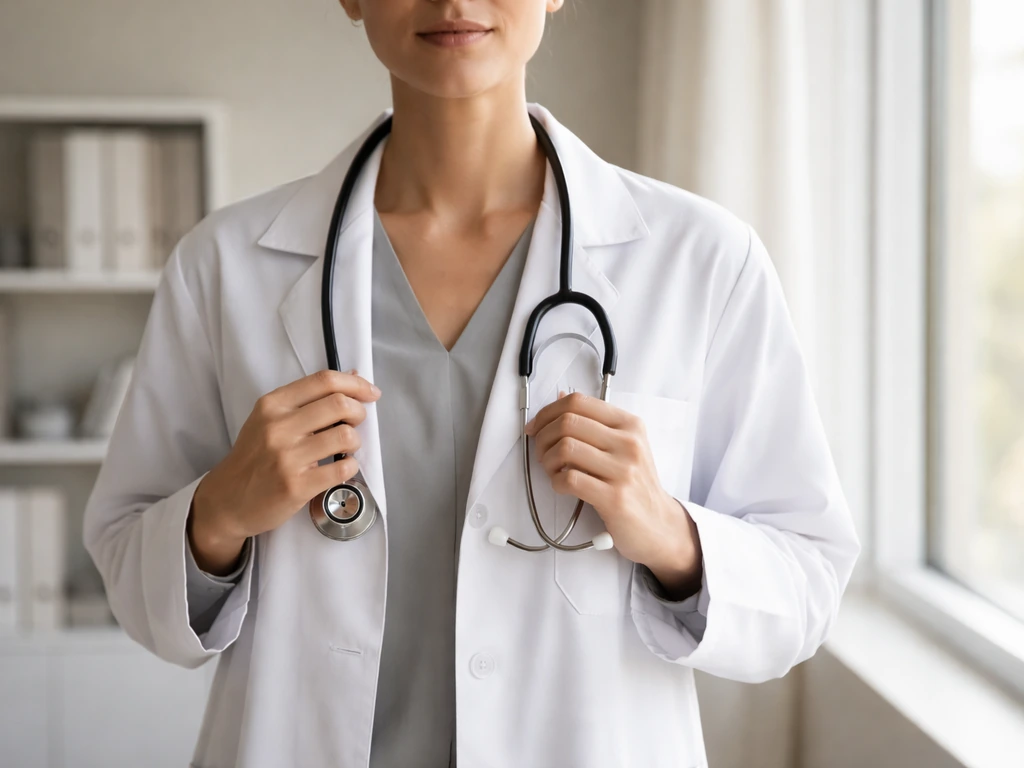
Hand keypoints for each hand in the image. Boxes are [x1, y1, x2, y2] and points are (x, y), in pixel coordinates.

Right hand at [188, 369, 381, 574]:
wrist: (228, 500)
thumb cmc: (255, 457)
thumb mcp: (269, 419)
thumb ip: (307, 399)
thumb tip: (352, 376)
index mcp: (273, 404)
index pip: (324, 381)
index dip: (355, 383)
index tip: (370, 393)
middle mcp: (278, 427)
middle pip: (339, 404)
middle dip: (359, 412)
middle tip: (356, 422)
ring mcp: (287, 457)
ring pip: (345, 436)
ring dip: (355, 441)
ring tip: (344, 448)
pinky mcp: (297, 485)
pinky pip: (342, 468)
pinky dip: (350, 466)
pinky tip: (340, 467)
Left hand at [525, 391, 701, 599]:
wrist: (659, 525)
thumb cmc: (636, 485)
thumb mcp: (624, 446)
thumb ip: (594, 423)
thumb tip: (559, 399)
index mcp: (630, 425)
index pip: (579, 402)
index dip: (548, 412)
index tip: (536, 427)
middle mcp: (629, 443)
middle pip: (568, 422)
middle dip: (543, 436)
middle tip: (541, 452)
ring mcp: (624, 470)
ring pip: (565, 448)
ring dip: (547, 460)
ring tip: (552, 470)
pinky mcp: (614, 498)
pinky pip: (569, 479)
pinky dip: (556, 482)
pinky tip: (562, 485)